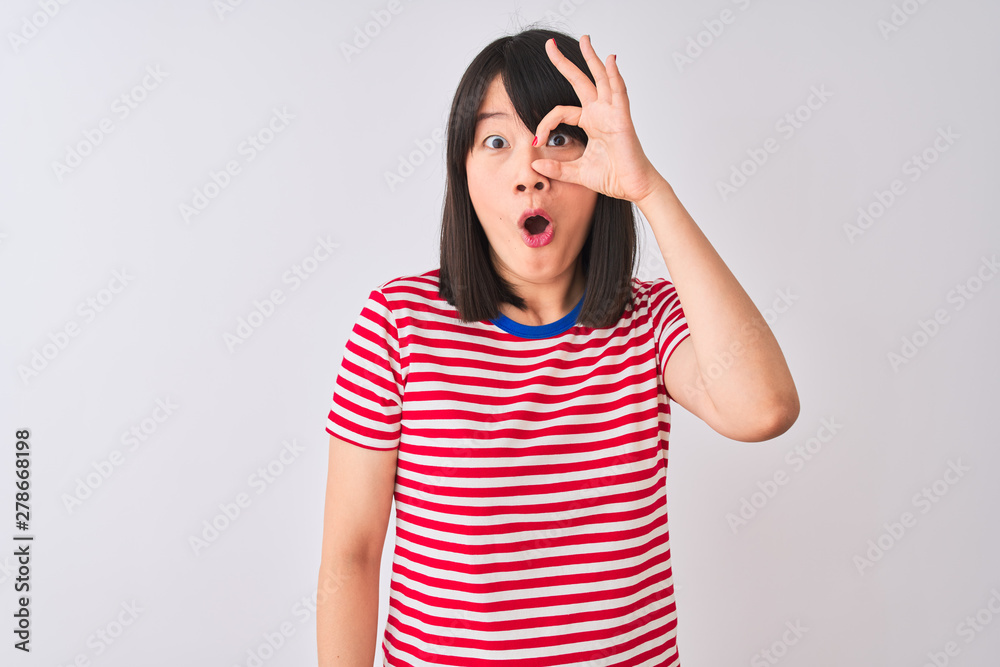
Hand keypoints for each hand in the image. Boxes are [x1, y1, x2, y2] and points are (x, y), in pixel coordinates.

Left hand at [531, 34, 666, 203]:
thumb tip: (535, 164)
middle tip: (550, 45)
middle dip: (565, 63)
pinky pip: (618, 93)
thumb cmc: (612, 177)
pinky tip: (610, 60)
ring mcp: (612, 113)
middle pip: (581, 81)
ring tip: (585, 40)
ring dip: (592, 59)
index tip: (536, 140)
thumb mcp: (576, 172)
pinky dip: (614, 76)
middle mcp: (601, 113)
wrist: (632, 187)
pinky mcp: (622, 119)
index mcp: (590, 122)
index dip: (546, 123)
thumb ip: (557, 168)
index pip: (561, 112)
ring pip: (601, 79)